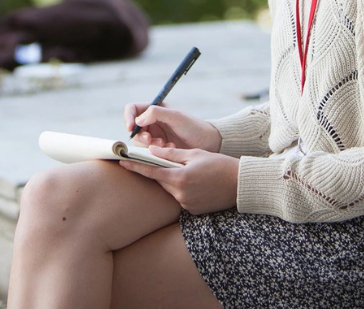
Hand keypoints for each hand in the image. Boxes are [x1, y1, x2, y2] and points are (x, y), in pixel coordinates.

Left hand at [121, 147, 238, 214]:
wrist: (240, 184)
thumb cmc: (219, 164)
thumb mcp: (195, 154)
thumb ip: (171, 154)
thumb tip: (152, 151)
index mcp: (179, 178)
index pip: (151, 172)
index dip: (135, 167)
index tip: (122, 162)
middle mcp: (180, 195)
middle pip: (161, 181)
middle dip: (161, 171)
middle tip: (165, 161)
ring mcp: (187, 205)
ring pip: (171, 190)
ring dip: (174, 180)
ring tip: (192, 172)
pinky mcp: (193, 211)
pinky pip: (181, 198)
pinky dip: (184, 189)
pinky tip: (198, 183)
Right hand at [125, 104, 221, 152]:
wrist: (208, 143)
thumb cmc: (193, 127)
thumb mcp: (175, 117)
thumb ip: (156, 113)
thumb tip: (137, 120)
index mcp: (155, 109)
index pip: (132, 109)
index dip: (128, 118)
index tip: (131, 128)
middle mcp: (153, 121)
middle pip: (134, 128)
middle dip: (140, 135)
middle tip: (150, 140)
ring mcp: (155, 134)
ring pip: (140, 141)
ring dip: (149, 144)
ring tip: (164, 144)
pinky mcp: (159, 148)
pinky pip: (149, 151)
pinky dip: (156, 151)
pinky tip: (169, 149)